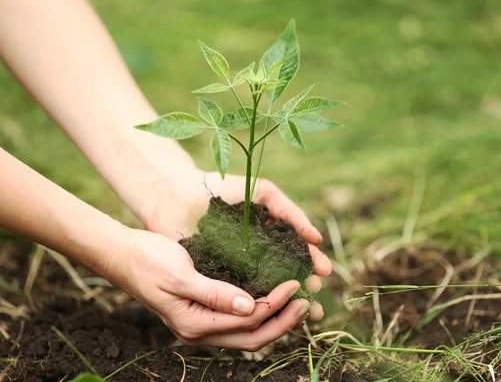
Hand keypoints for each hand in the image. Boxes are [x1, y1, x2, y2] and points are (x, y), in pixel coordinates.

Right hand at [106, 228, 311, 350]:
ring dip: (274, 320)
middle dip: (282, 321)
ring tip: (297, 302)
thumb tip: (250, 307)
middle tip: (306, 302)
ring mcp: (201, 324)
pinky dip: (259, 312)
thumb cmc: (148, 261)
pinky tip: (272, 299)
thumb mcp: (181, 276)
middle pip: (252, 337)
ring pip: (247, 333)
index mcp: (194, 325)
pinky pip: (237, 321)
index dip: (274, 305)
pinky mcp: (203, 312)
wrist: (123, 255)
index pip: (247, 322)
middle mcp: (200, 331)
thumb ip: (215, 294)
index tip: (293, 284)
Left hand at [142, 168, 331, 319]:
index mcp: (269, 235)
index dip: (312, 263)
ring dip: (284, 303)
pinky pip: (238, 295)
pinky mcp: (216, 279)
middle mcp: (256, 255)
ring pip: (265, 290)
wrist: (176, 193)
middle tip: (315, 297)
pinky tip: (266, 313)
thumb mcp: (262, 193)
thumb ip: (290, 212)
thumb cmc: (220, 188)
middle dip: (303, 288)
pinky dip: (253, 305)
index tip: (324, 272)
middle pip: (285, 276)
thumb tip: (317, 239)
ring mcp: (237, 268)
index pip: (296, 253)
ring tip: (300, 313)